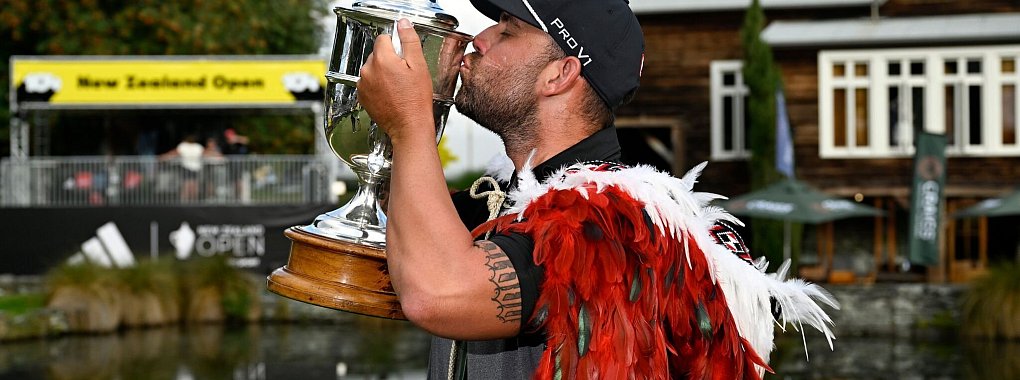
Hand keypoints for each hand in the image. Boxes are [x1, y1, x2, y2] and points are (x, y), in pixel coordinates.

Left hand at [358, 18, 434, 143]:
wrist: (409, 126)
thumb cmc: (415, 100)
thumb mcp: (419, 66)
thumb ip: (409, 41)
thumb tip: (403, 25)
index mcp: (382, 59)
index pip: (383, 39)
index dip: (396, 46)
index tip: (404, 59)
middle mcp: (368, 70)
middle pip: (377, 54)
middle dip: (389, 61)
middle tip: (404, 76)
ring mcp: (363, 84)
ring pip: (373, 69)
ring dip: (383, 73)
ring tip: (398, 87)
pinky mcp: (362, 96)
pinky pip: (369, 83)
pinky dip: (378, 86)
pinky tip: (390, 94)